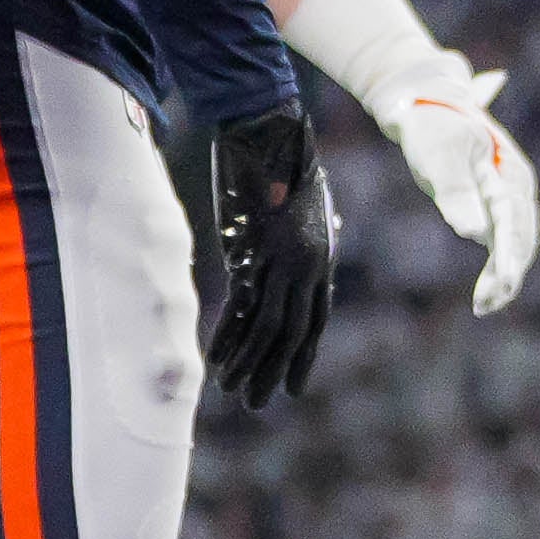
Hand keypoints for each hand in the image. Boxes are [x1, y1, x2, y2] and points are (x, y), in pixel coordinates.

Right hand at [170, 107, 339, 410]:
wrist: (267, 135)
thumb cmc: (286, 164)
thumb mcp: (307, 203)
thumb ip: (309, 231)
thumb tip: (322, 236)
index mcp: (323, 258)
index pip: (316, 319)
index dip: (304, 355)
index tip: (294, 386)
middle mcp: (308, 266)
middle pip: (292, 332)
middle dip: (274, 371)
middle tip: (258, 403)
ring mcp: (281, 263)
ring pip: (267, 329)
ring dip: (248, 365)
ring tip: (234, 392)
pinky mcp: (252, 255)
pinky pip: (241, 310)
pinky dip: (228, 340)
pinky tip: (216, 364)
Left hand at [370, 61, 539, 313]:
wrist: (425, 104)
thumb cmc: (430, 128)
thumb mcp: (438, 157)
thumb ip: (456, 194)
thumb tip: (474, 234)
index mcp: (509, 173)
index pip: (514, 224)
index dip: (509, 257)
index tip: (500, 286)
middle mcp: (517, 186)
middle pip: (523, 237)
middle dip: (508, 273)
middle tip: (485, 305)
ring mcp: (509, 193)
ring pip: (518, 241)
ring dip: (505, 274)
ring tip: (484, 305)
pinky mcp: (495, 201)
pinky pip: (506, 237)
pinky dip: (500, 263)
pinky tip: (487, 286)